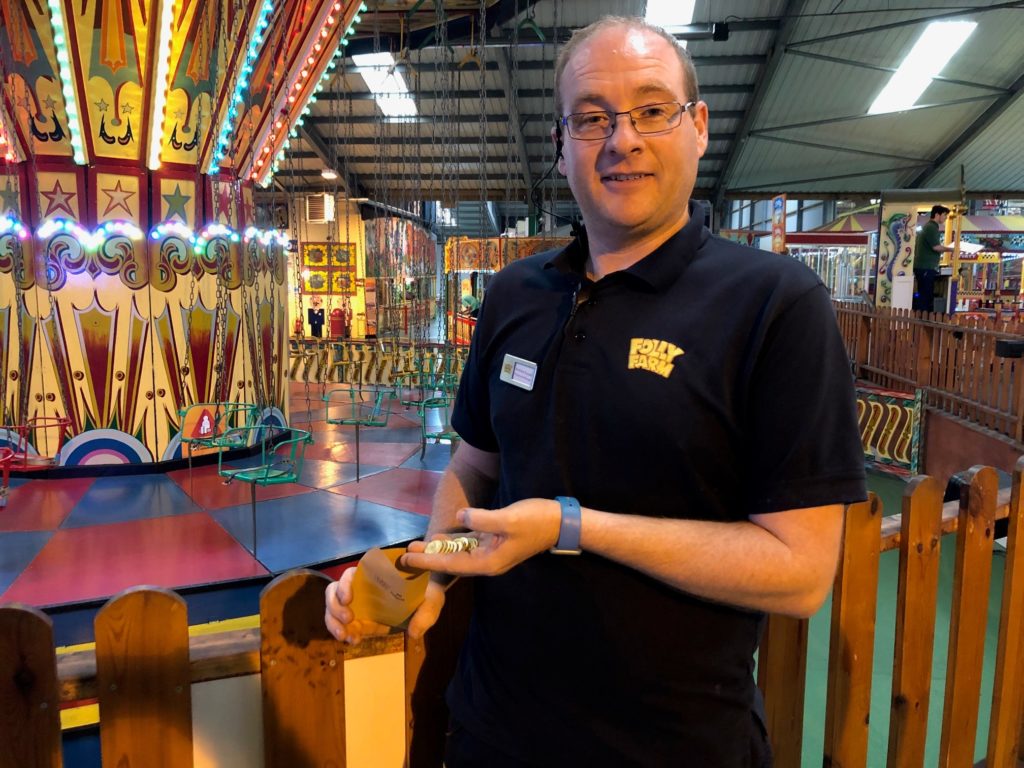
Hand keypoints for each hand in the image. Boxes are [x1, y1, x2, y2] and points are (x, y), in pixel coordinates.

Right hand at [324, 566, 445, 643]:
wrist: (426, 601)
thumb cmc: (427, 592)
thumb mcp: (432, 599)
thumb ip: (426, 613)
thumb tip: (414, 633)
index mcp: (375, 574)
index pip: (352, 574)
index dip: (345, 584)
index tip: (348, 599)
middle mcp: (361, 587)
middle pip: (334, 591)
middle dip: (334, 606)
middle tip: (348, 620)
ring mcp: (357, 604)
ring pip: (332, 608)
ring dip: (333, 622)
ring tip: (345, 636)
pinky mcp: (357, 619)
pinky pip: (341, 625)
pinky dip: (343, 633)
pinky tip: (353, 641)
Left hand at [401, 498, 560, 576]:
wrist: (560, 522)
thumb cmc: (536, 521)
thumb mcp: (508, 519)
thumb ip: (481, 520)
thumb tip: (460, 517)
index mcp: (489, 562)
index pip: (451, 563)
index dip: (428, 560)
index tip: (408, 558)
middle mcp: (487, 561)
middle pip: (452, 562)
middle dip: (429, 558)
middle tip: (404, 555)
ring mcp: (491, 552)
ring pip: (459, 554)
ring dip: (439, 550)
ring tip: (417, 546)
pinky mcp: (495, 541)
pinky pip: (469, 545)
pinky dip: (454, 542)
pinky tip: (441, 537)